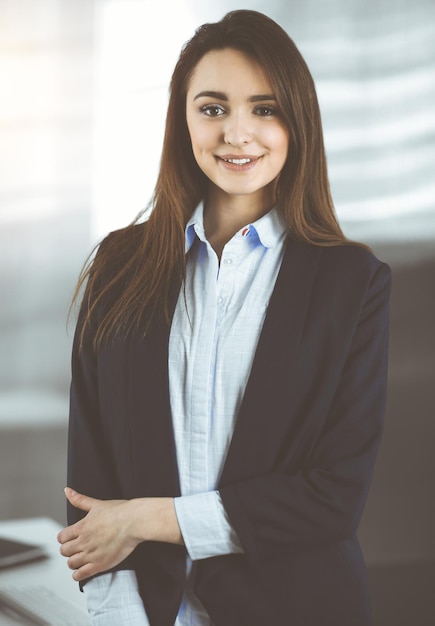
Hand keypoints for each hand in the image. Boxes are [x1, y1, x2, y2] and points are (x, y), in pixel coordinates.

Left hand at [57, 488, 182, 581]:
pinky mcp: (99, 565)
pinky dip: (78, 574)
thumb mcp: (96, 504)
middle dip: (69, 549)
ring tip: (80, 558)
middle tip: (76, 548)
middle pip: (64, 551)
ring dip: (74, 561)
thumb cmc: (120, 512)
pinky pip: (80, 575)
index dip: (65, 538)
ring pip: (71, 563)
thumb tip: (67, 491)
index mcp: (81, 527)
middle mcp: (83, 542)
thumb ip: (80, 500)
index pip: (61, 537)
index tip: (70, 538)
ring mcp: (91, 555)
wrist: (135, 522)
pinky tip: (83, 570)